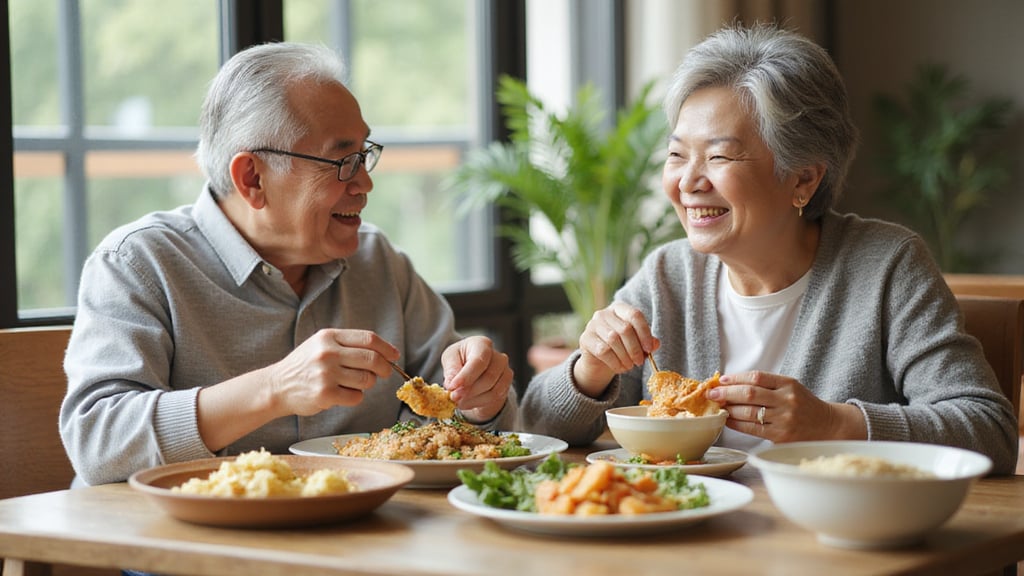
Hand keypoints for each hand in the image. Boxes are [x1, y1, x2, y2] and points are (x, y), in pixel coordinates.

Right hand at [268, 328, 397, 415]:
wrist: (277, 386)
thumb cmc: (305, 366)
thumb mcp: (322, 344)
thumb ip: (349, 345)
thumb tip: (386, 353)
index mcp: (329, 336)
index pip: (368, 339)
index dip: (387, 348)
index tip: (395, 356)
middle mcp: (328, 353)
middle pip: (372, 359)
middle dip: (384, 368)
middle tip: (385, 373)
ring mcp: (326, 374)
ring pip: (367, 380)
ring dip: (367, 384)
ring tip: (352, 383)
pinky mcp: (325, 394)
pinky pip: (357, 397)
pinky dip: (355, 397)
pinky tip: (342, 394)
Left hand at [441, 335, 512, 422]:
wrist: (473, 368)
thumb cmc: (461, 359)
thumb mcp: (450, 358)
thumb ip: (451, 369)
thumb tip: (451, 384)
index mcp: (482, 344)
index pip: (478, 361)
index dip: (466, 376)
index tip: (452, 387)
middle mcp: (499, 357)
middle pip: (488, 377)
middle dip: (469, 391)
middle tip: (453, 398)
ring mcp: (505, 371)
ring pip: (493, 391)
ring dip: (473, 400)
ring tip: (458, 402)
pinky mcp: (506, 385)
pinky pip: (495, 398)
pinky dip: (479, 403)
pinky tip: (467, 403)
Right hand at [573, 302, 659, 396]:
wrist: (599, 360)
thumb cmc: (621, 347)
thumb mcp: (636, 343)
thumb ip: (647, 342)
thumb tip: (655, 343)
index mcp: (620, 308)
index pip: (635, 315)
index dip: (645, 333)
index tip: (649, 349)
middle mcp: (604, 313)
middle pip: (625, 329)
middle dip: (635, 349)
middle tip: (639, 362)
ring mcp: (592, 325)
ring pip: (613, 340)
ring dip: (625, 357)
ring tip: (630, 366)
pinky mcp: (585, 339)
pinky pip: (603, 351)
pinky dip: (615, 362)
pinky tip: (619, 368)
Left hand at [707, 371, 866, 441]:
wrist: (827, 426)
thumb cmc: (803, 405)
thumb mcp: (789, 388)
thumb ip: (766, 385)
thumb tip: (730, 384)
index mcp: (788, 384)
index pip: (756, 377)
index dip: (735, 378)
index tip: (721, 380)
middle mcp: (787, 400)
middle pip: (749, 393)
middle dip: (726, 393)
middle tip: (711, 394)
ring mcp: (784, 419)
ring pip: (749, 412)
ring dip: (729, 409)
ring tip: (718, 407)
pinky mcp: (781, 436)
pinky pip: (752, 428)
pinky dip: (736, 424)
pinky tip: (727, 420)